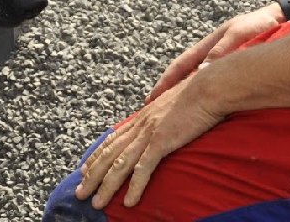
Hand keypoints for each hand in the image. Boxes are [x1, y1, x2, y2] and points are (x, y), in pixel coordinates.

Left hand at [75, 76, 222, 208]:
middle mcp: (141, 125)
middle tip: (79, 193)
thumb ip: (162, 112)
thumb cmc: (198, 92)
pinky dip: (135, 187)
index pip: (113, 139)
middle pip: (109, 154)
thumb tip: (158, 114)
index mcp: (143, 116)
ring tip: (96, 203)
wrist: (209, 87)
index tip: (84, 169)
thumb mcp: (174, 101)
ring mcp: (149, 133)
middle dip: (92, 176)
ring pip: (120, 164)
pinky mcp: (162, 141)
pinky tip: (129, 202)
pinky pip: (144, 168)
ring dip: (106, 186)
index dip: (96, 155)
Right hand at [145, 4, 282, 102]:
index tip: (152, 99)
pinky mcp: (234, 65)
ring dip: (184, 95)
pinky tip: (204, 106)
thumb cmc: (261, 24)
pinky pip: (212, 82)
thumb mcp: (239, 34)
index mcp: (209, 45)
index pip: (180, 66)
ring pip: (196, 80)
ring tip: (174, 113)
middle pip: (183, 75)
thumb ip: (222, 50)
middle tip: (154, 112)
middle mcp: (211, 52)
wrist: (281, 16)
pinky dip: (202, 94)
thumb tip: (202, 71)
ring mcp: (221, 58)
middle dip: (168, 93)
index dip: (165, 83)